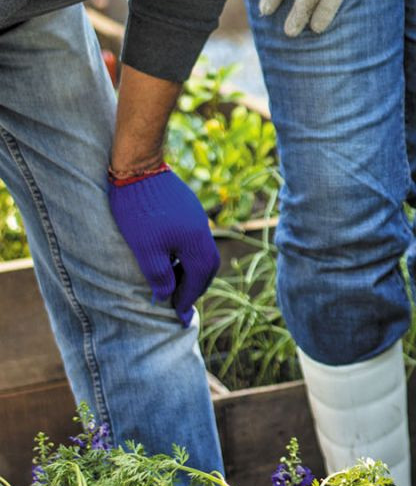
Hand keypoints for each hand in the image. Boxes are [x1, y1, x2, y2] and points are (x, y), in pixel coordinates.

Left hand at [106, 165, 221, 326]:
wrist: (139, 169)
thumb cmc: (139, 212)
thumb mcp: (145, 250)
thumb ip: (159, 276)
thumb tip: (164, 297)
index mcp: (196, 245)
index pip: (198, 280)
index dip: (187, 300)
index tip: (177, 316)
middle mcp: (204, 233)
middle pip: (207, 268)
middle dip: (195, 288)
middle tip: (179, 303)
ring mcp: (198, 220)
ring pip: (202, 254)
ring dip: (191, 272)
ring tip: (173, 283)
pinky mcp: (189, 211)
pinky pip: (195, 241)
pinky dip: (187, 257)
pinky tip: (170, 258)